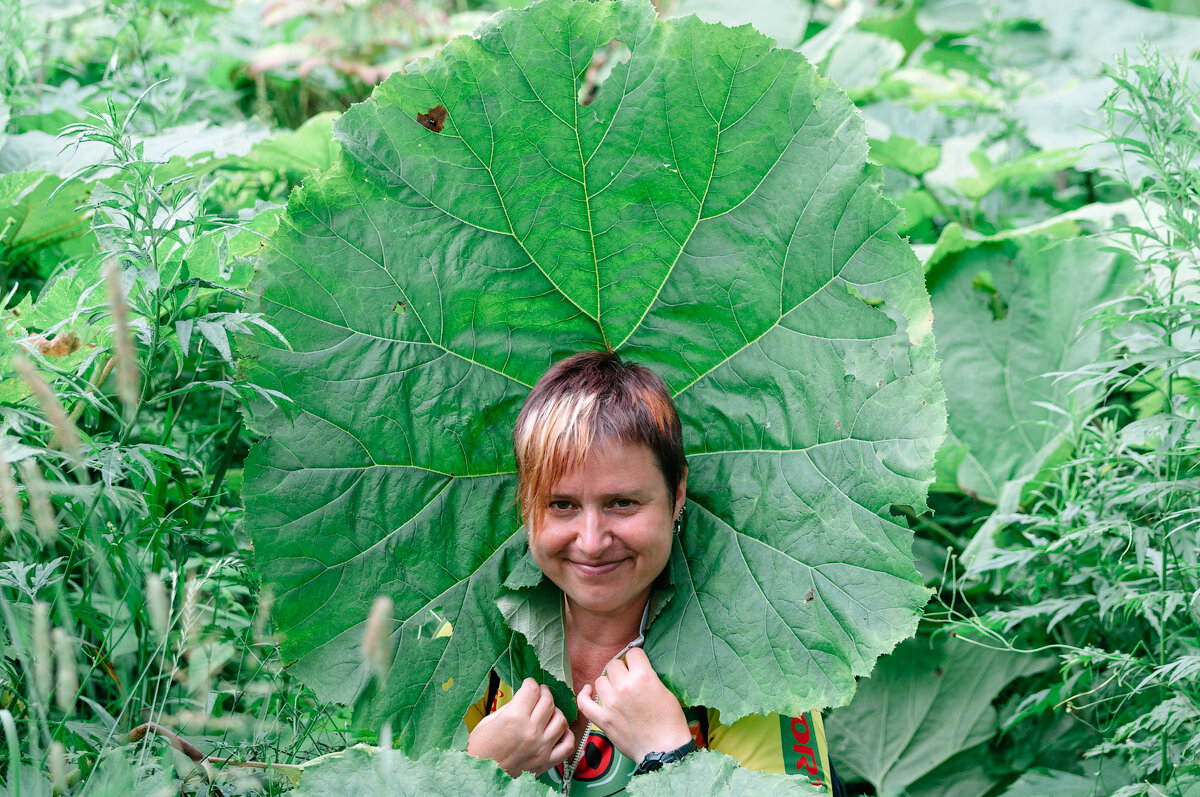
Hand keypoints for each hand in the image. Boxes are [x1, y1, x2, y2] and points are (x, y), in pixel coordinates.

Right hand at [466, 678, 574, 777]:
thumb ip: (510, 707)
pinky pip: (567, 744)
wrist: (480, 775)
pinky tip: (558, 731)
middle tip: (539, 694)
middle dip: (544, 693)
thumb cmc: (480, 749)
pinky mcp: (546, 762)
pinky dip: (566, 735)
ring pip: (561, 719)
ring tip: (547, 712)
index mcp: (514, 718)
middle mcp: (530, 731)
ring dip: (555, 712)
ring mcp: (541, 747)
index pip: (532, 690)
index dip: (531, 683)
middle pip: (548, 701)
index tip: (529, 685)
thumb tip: (524, 698)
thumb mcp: (489, 721)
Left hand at [576, 647, 692, 763]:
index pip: (633, 653)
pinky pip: (584, 703)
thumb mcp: (666, 692)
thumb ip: (649, 678)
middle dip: (622, 670)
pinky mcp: (603, 719)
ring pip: (600, 680)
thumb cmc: (670, 723)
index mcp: (643, 677)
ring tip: (616, 692)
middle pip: (614, 665)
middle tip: (629, 681)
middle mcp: (624, 687)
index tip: (637, 664)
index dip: (636, 658)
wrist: (664, 750)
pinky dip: (584, 695)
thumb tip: (637, 671)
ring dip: (608, 684)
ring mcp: (611, 703)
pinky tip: (589, 691)